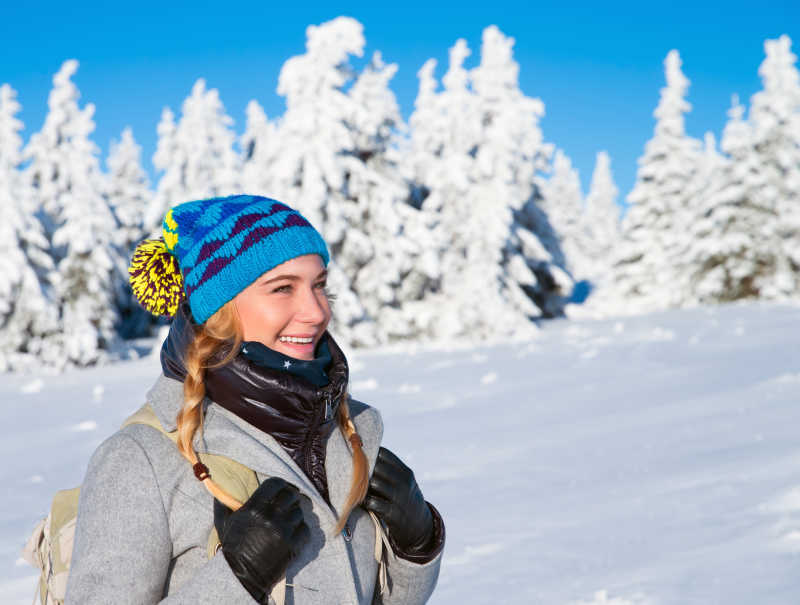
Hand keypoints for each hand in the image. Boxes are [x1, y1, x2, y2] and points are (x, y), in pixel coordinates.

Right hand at [214, 477, 309, 603]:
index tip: (281, 488)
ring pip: (299, 512)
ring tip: (289, 519)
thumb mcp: (223, 525)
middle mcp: (270, 517)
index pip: (275, 484)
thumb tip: (218, 493)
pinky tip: (294, 532)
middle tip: (288, 502)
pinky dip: (301, 529)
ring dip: (295, 515)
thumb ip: (222, 506)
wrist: (242, 576)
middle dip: (290, 497)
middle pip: (291, 496)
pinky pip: (305, 529)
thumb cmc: (232, 549)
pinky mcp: (293, 545)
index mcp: (254, 509)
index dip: (280, 484)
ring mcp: (283, 531)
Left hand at [364, 447, 433, 555]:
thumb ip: (391, 471)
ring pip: (375, 483)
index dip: (369, 453)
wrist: (421, 527)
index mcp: (406, 472)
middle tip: (351, 471)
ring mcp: (400, 498)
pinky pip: (373, 503)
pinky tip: (360, 501)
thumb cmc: (405, 500)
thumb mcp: (405, 483)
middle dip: (363, 468)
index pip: (384, 454)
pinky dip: (364, 501)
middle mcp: (404, 483)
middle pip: (378, 467)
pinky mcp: (393, 514)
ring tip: (354, 486)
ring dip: (362, 485)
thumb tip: (364, 457)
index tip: (358, 456)